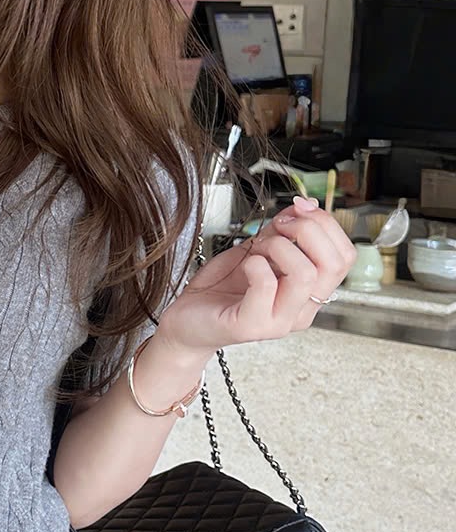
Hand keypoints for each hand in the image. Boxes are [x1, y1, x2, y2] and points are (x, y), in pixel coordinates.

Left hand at [158, 195, 358, 355]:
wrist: (187, 319)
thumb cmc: (222, 288)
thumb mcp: (258, 249)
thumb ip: (283, 230)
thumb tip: (306, 205)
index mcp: (311, 292)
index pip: (345, 257)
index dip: (326, 224)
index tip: (297, 209)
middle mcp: (303, 310)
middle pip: (334, 263)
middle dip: (306, 229)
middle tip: (276, 227)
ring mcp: (280, 322)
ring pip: (305, 274)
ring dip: (278, 247)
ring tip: (257, 249)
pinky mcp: (252, 326)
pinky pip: (266, 285)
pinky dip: (254, 264)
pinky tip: (245, 265)